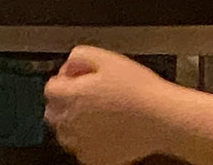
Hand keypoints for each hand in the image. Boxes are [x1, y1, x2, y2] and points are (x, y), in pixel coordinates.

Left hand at [43, 46, 173, 164]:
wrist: (163, 118)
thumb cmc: (139, 91)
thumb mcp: (107, 58)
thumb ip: (79, 57)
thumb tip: (67, 67)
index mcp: (71, 96)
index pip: (50, 89)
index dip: (63, 81)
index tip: (75, 81)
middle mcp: (71, 122)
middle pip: (52, 112)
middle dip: (63, 103)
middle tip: (85, 98)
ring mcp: (83, 143)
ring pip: (64, 134)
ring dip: (72, 124)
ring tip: (96, 116)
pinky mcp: (96, 159)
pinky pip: (81, 151)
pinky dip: (87, 143)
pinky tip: (104, 132)